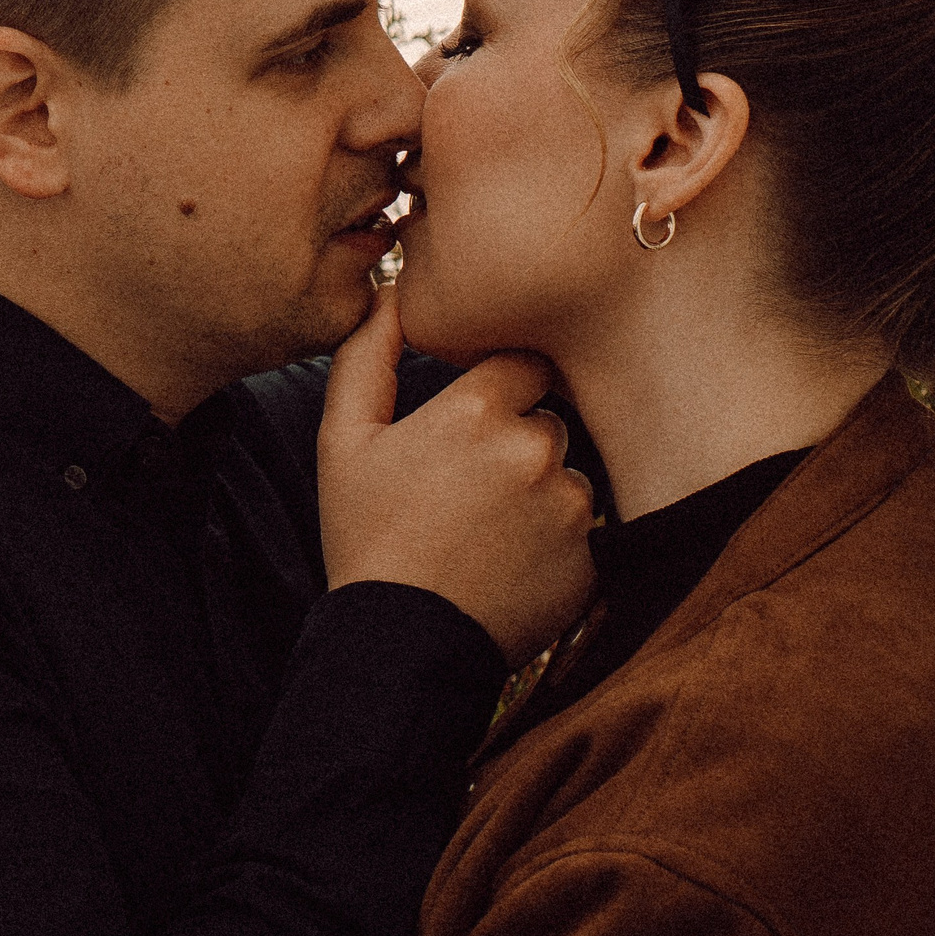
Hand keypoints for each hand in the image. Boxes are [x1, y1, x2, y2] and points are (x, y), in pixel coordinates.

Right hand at [317, 287, 595, 665]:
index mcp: (476, 411)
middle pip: (548, 419)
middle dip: (518, 443)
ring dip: (540, 493)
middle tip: (467, 490)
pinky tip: (510, 564)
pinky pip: (586, 530)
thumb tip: (391, 292)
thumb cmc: (363, 535)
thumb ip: (366, 356)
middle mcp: (534, 449)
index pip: (524, 363)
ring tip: (487, 533)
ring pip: (570, 474)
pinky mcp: (592, 558)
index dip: (499, 391)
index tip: (471, 426)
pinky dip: (556, 542)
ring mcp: (569, 506)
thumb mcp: (342, 441)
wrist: (399, 643)